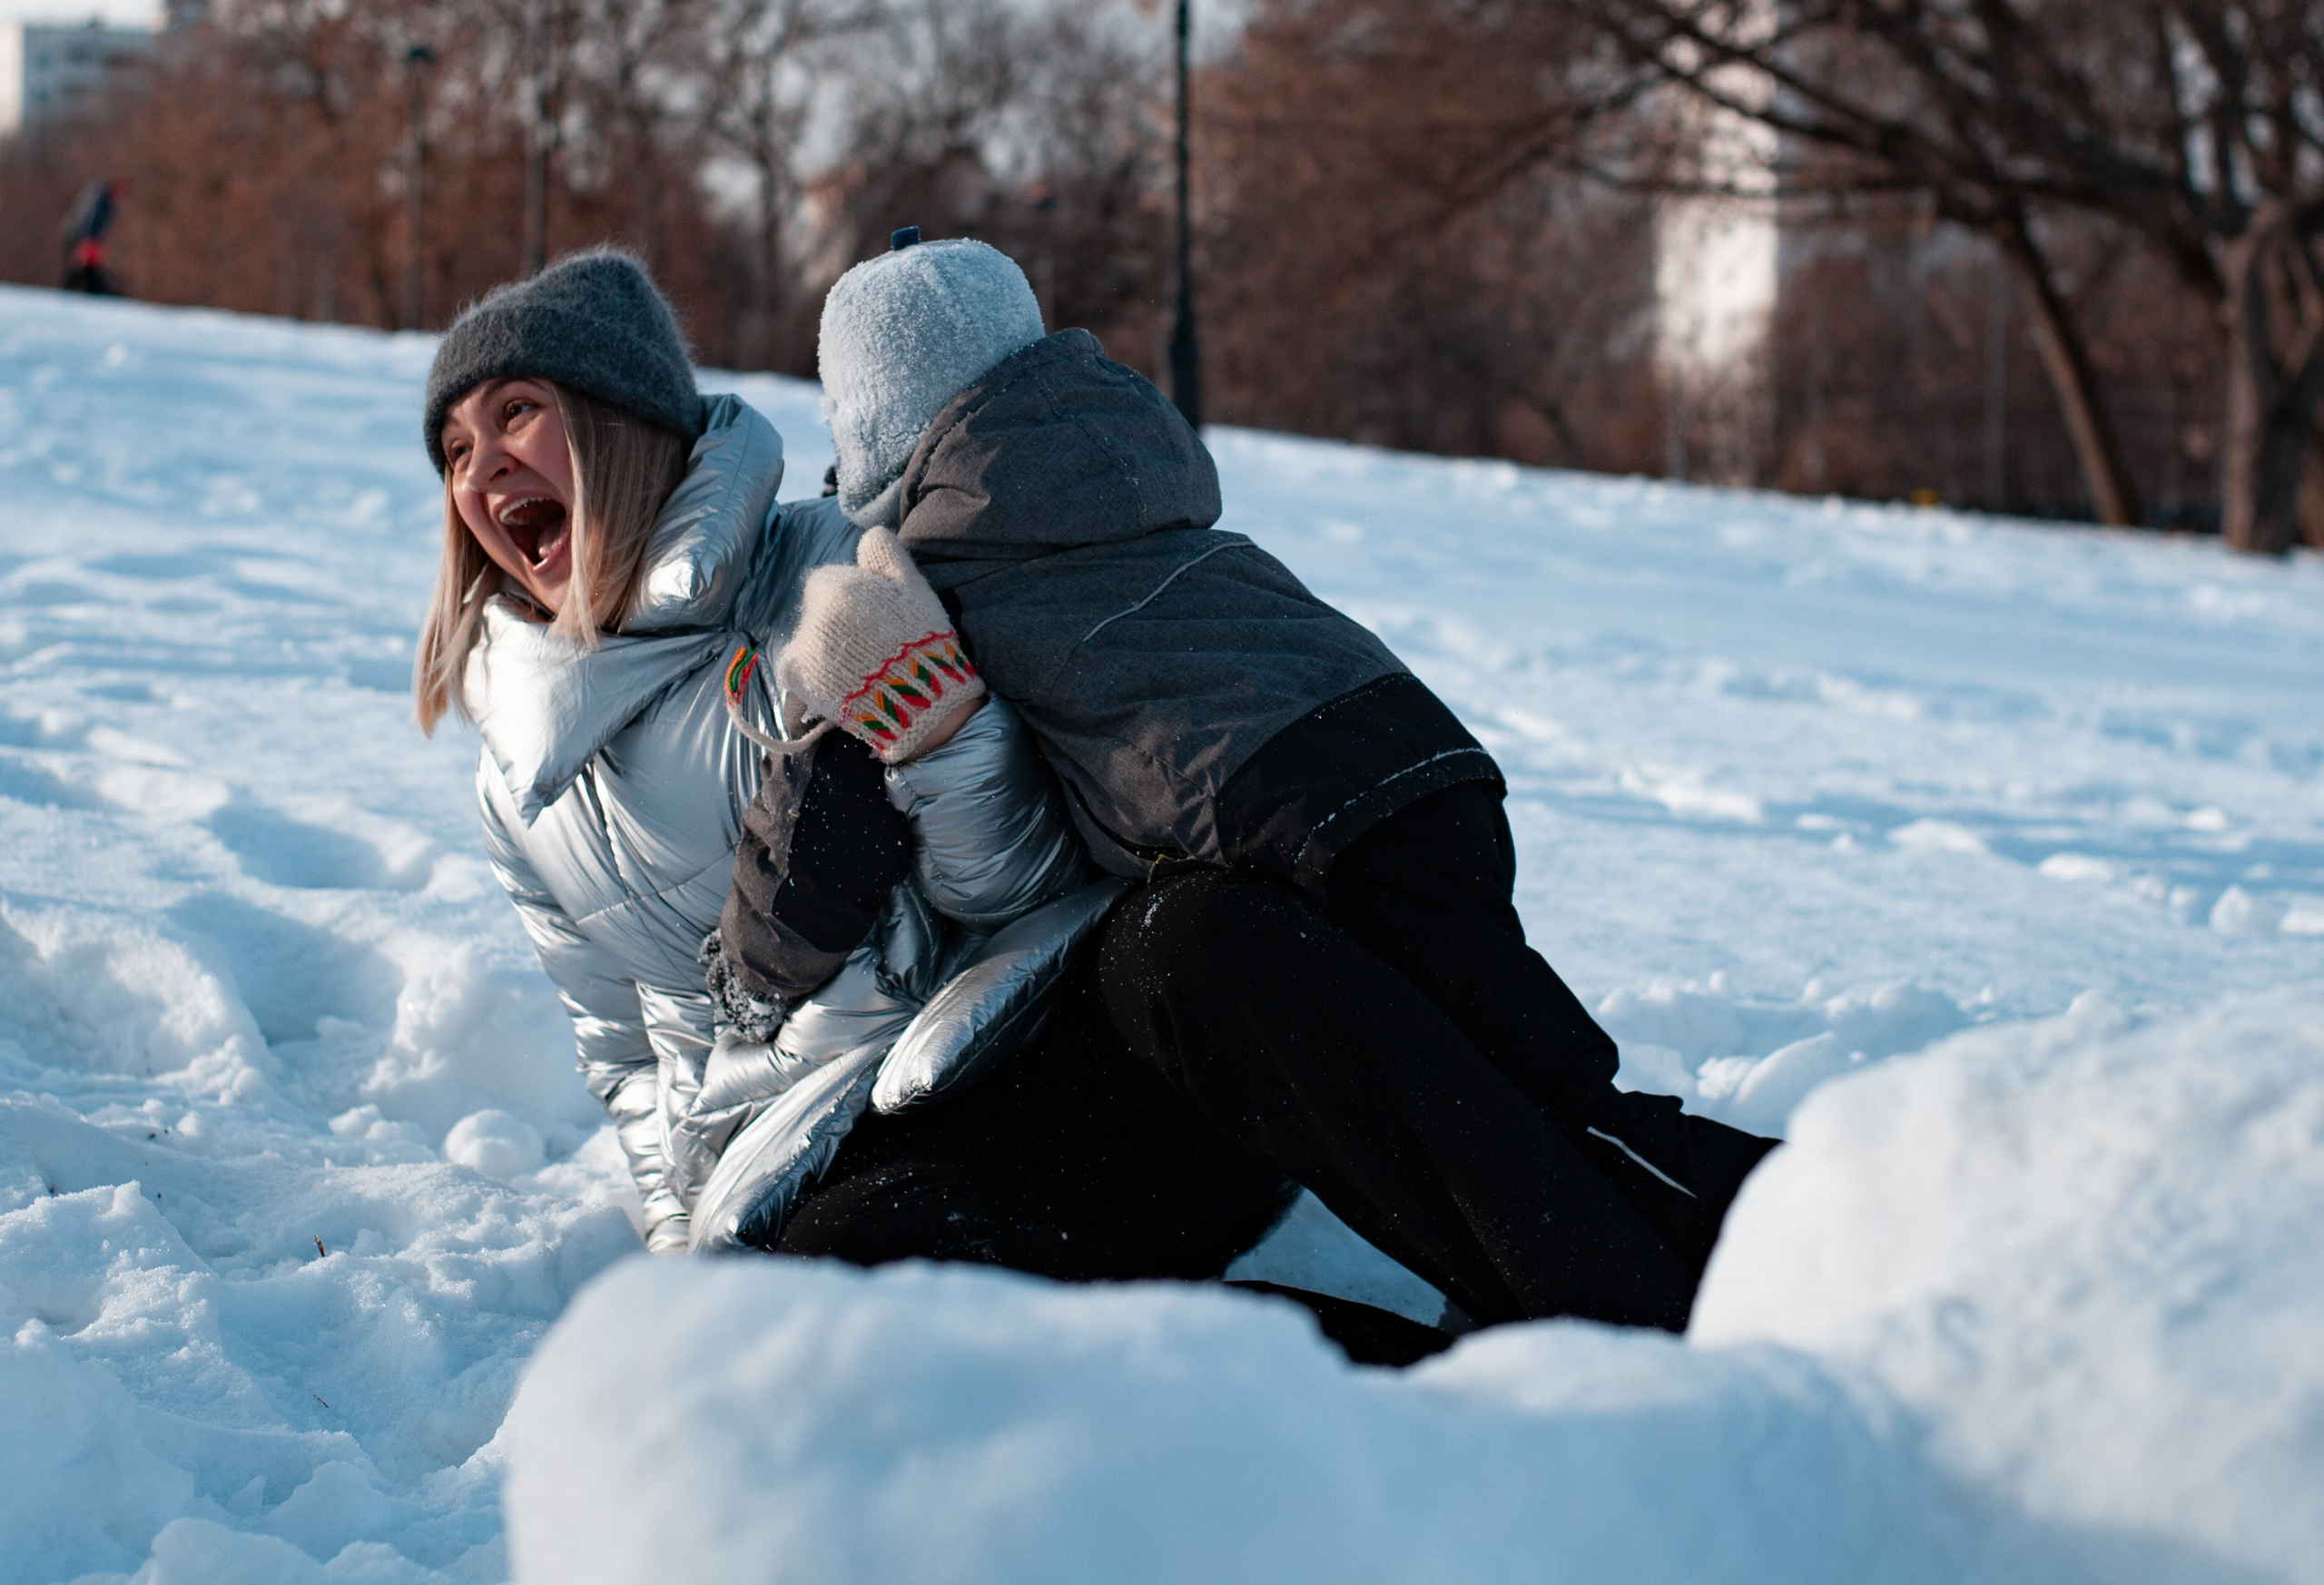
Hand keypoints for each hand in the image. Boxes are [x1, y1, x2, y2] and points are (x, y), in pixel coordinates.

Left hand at [774, 528, 986, 763]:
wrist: (918, 695)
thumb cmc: (920, 639)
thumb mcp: (913, 586)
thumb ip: (886, 553)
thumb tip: (869, 533)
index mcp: (838, 586)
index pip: (827, 583)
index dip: (849, 600)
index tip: (870, 619)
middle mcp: (815, 613)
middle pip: (816, 611)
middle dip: (836, 625)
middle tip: (866, 647)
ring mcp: (804, 646)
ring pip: (806, 639)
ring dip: (824, 650)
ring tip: (856, 669)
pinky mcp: (797, 677)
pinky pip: (792, 670)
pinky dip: (807, 676)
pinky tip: (835, 683)